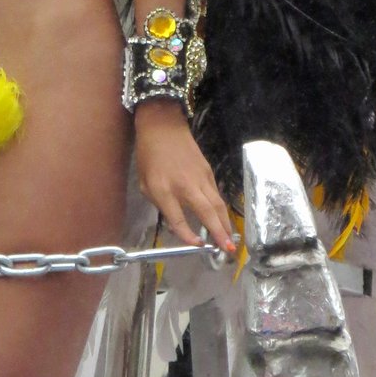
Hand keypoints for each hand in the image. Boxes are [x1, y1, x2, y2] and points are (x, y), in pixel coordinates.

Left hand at [133, 101, 236, 252]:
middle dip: (219, 233)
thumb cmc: (149, 156)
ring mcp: (200, 177)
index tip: (197, 246)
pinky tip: (224, 221)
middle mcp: (184, 185)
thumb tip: (176, 222)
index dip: (187, 235)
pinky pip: (216, 195)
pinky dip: (221, 210)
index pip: (177, 218)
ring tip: (231, 241)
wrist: (163, 126)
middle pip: (206, 212)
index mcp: (162, 189)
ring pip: (216, 204)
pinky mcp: (208, 171)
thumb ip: (160, 204)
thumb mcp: (144, 183)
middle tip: (228, 251)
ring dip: (225, 224)